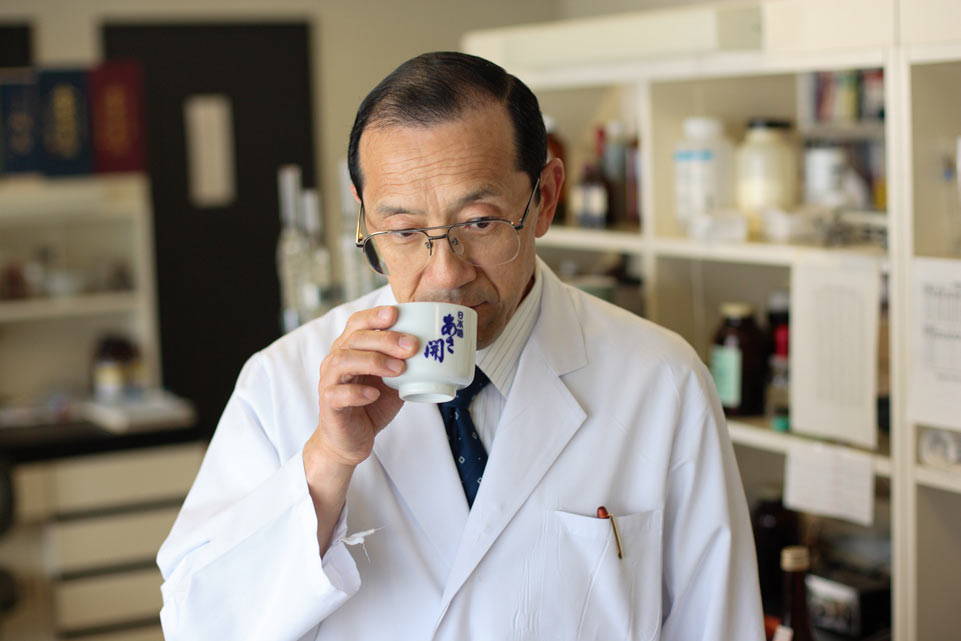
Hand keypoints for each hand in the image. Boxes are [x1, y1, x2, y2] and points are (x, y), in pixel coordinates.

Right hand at [305, 305, 418, 469]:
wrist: (351, 439)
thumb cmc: (373, 404)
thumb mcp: (394, 380)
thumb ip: (405, 363)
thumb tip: (436, 347)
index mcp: (350, 349)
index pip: (357, 323)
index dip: (374, 316)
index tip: (396, 313)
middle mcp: (336, 360)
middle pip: (354, 339)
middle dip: (385, 339)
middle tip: (411, 346)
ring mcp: (330, 382)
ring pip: (342, 361)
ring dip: (373, 361)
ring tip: (398, 370)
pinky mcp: (329, 405)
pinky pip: (337, 393)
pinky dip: (357, 392)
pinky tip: (375, 394)